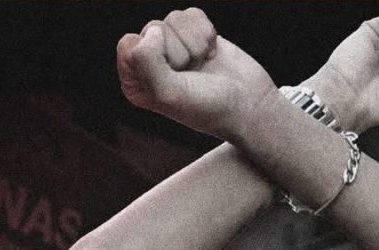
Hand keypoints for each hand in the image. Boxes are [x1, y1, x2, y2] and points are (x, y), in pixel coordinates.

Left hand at [116, 8, 275, 140]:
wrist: (249, 106)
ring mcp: (174, 48)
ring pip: (174, 18)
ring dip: (195, 43)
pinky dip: (207, 33)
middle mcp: (150, 64)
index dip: (155, 55)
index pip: (129, 44)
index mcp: (135, 82)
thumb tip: (154, 30)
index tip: (174, 76)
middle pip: (152, 28)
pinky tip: (212, 55)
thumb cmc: (208, 106)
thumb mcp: (169, 93)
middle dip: (179, 50)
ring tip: (203, 66)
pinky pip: (192, 15)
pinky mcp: (194, 35)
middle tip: (193, 74)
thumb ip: (146, 61)